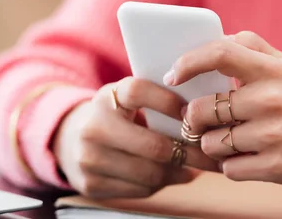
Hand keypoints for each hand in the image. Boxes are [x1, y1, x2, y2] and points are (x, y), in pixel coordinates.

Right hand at [52, 77, 217, 198]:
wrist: (70, 139)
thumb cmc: (115, 114)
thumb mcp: (127, 97)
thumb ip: (156, 98)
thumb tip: (203, 114)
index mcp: (107, 97)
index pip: (141, 93)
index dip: (170, 102)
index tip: (194, 112)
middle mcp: (94, 127)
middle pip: (154, 146)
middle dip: (190, 152)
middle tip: (211, 153)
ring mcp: (90, 159)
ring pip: (151, 173)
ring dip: (179, 172)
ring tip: (196, 167)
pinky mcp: (91, 185)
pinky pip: (140, 189)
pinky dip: (162, 183)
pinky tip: (172, 174)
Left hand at [167, 32, 281, 189]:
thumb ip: (252, 48)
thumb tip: (215, 39)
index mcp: (273, 70)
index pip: (220, 53)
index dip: (188, 62)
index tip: (173, 75)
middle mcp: (273, 99)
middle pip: (204, 108)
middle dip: (195, 118)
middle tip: (201, 120)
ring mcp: (275, 134)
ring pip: (212, 143)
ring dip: (214, 144)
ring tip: (233, 140)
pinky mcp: (277, 166)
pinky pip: (229, 169)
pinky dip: (232, 165)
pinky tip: (248, 157)